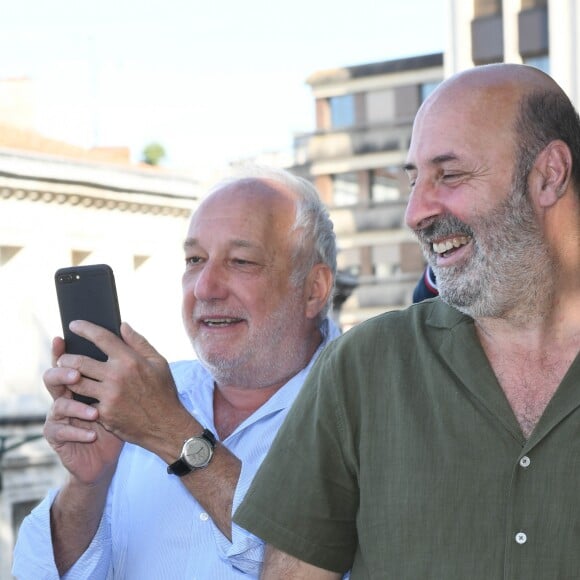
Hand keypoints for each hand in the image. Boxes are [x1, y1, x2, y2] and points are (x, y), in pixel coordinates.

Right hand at [43, 337, 122, 485]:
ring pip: (58, 405)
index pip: (69, 361)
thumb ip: (125, 355)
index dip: (61, 350)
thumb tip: (123, 325)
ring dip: (76, 407)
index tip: (61, 338)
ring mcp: (60, 415)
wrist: (115, 451)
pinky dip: (77, 431)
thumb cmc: (124, 414)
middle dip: (65, 374)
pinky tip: (92, 433)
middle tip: (78, 375)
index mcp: (81, 380)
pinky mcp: (59, 436)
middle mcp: (67, 394)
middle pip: (55, 378)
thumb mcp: (129, 383)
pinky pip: (62, 431)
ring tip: (94, 412)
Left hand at [55, 321, 191, 455]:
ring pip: (76, 382)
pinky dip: (80, 398)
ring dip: (67, 377)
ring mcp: (108, 396)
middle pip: (79, 361)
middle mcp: (117, 376)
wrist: (165, 425)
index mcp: (130, 360)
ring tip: (66, 374)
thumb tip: (123, 326)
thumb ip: (139, 342)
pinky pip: (84, 402)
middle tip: (64, 358)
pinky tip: (79, 396)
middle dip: (66, 358)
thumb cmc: (163, 392)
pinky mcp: (104, 414)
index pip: (101, 338)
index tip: (74, 325)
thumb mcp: (159, 363)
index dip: (85, 329)